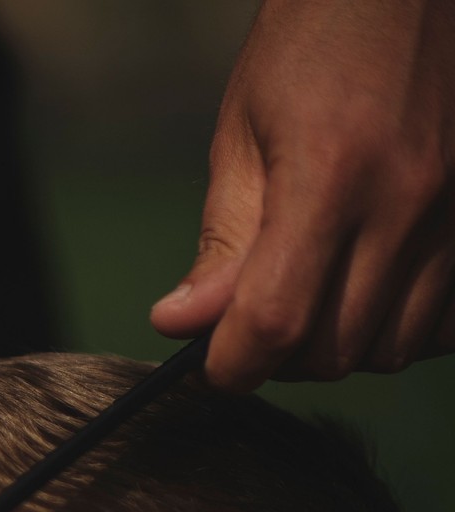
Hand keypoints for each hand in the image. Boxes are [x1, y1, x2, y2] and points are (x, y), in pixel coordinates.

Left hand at [150, 0, 454, 389]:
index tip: (214, 366)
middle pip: (336, 349)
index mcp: (332, 174)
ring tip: (311, 299)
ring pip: (394, 347)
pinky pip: (446, 323)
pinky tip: (369, 292)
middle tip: (253, 323)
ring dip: (341, 345)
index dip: (233, 365)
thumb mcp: (244, 137)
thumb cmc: (314, 48)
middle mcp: (410, 199)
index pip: (276, 320)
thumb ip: (222, 241)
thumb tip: (181, 325)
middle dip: (281, 358)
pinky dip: (403, 328)